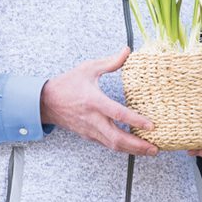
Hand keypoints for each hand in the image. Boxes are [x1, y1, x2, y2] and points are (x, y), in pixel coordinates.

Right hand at [40, 48, 158, 155]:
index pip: (117, 114)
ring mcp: (90, 130)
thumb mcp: (88, 68)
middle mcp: (93, 119)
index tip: (151, 125)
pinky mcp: (89, 136)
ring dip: (133, 150)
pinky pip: (108, 145)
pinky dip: (123, 147)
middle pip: (117, 138)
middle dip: (138, 146)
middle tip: (155, 148)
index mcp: (94, 101)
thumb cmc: (67, 84)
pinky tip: (135, 147)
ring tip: (150, 150)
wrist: (46, 102)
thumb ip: (110, 62)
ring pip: (113, 145)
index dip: (135, 121)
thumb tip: (128, 51)